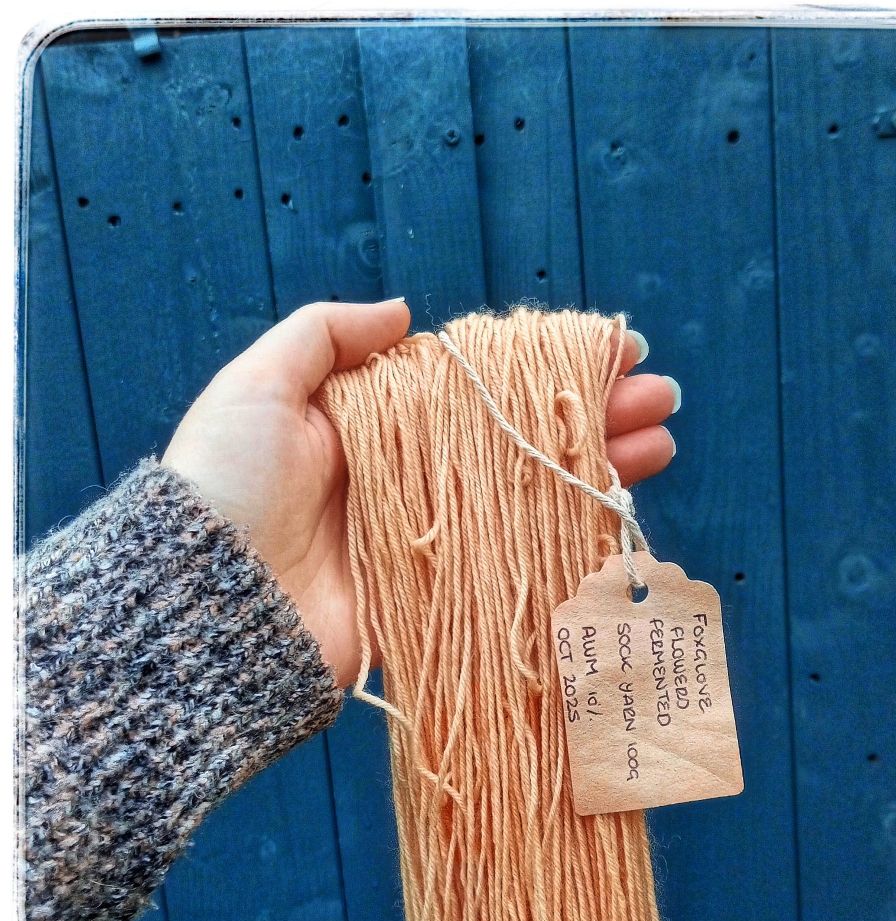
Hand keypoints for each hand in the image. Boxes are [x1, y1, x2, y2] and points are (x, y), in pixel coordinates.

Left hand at [163, 300, 677, 685]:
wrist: (207, 606)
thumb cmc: (225, 483)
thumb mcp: (259, 384)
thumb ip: (327, 333)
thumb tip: (404, 311)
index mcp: (380, 425)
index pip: (482, 387)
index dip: (545, 367)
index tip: (609, 349)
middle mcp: (415, 476)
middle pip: (520, 436)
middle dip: (592, 414)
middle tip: (660, 396)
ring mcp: (434, 535)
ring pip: (532, 491)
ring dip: (598, 466)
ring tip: (660, 443)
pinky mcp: (441, 593)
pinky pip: (517, 560)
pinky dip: (568, 536)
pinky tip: (619, 509)